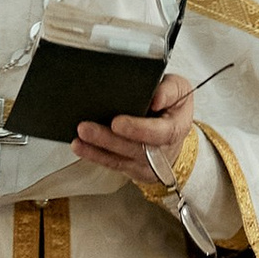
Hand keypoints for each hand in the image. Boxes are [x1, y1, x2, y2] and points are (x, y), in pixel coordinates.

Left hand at [77, 70, 195, 180]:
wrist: (174, 132)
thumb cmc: (173, 107)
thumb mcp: (180, 89)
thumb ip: (170, 89)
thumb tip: (156, 97)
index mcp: (175, 129)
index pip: (160, 133)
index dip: (138, 129)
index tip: (117, 122)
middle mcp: (161, 151)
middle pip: (134, 149)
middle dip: (108, 139)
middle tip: (86, 128)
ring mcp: (145, 163)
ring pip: (119, 160)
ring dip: (96, 149)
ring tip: (78, 138)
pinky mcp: (131, 168)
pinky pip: (111, 164)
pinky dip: (94, 156)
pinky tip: (80, 147)